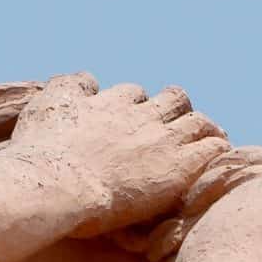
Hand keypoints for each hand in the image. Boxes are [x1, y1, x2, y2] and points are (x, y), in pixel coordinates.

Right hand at [10, 73, 227, 238]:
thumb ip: (70, 86)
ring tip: (209, 139)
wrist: (59, 183)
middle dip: (176, 109)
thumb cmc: (43, 150)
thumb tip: (90, 79)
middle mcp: (142, 115)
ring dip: (204, 128)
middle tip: (178, 126)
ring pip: (198, 122)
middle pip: (173, 100)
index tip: (135, 118)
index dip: (136, 106)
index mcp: (111, 101)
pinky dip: (217, 148)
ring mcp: (164, 140)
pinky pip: (212, 149)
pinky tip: (218, 157)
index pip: (133, 94)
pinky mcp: (180, 167)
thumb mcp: (46, 104)